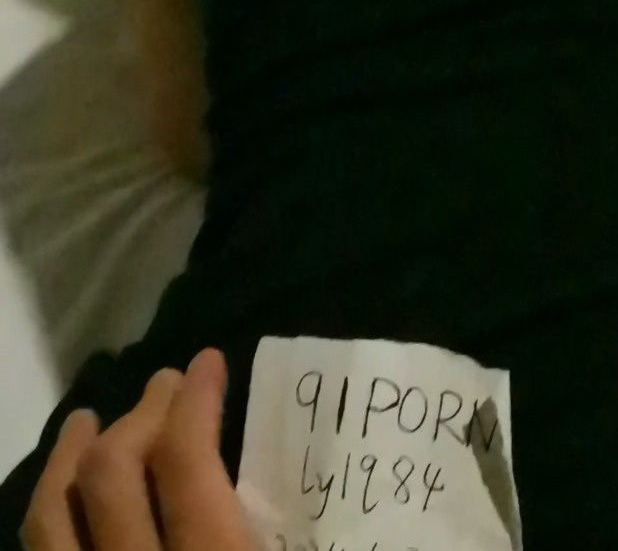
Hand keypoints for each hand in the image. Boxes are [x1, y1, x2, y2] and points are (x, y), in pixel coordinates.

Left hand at [20, 348, 259, 550]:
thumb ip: (270, 523)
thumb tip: (300, 471)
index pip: (185, 461)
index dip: (195, 400)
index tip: (209, 362)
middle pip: (112, 473)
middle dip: (142, 413)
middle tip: (167, 382)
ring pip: (52, 515)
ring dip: (69, 457)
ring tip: (86, 421)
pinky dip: (49, 511)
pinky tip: (61, 497)